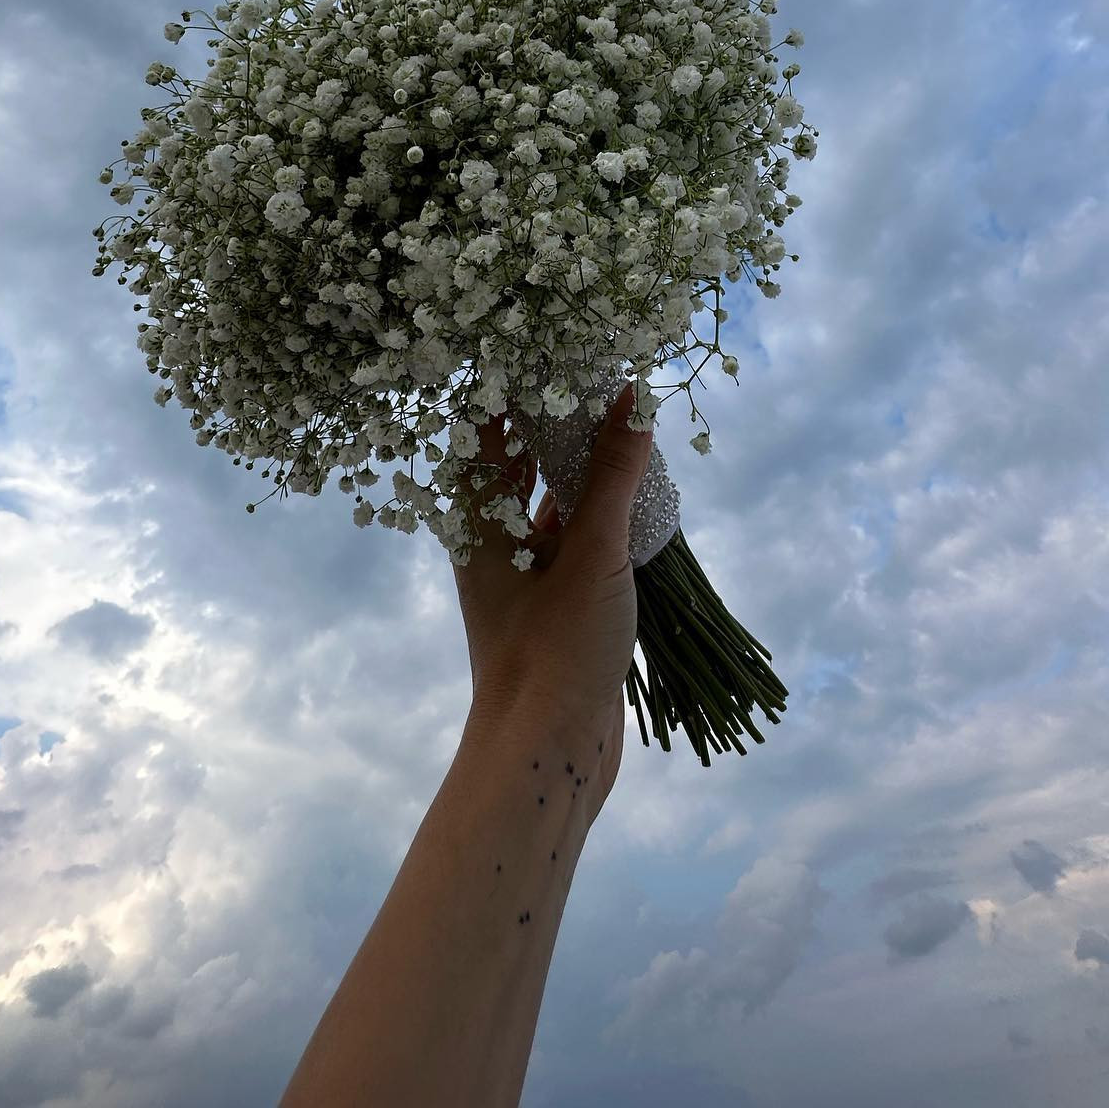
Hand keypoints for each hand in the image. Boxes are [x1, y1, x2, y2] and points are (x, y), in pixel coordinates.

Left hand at [450, 383, 652, 809]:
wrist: (547, 756)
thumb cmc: (554, 650)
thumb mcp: (591, 554)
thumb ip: (612, 476)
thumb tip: (633, 400)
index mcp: (476, 526)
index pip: (478, 438)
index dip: (503, 393)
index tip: (541, 352)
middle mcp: (491, 547)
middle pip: (511, 469)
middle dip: (548, 426)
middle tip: (591, 380)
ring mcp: (524, 581)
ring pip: (544, 508)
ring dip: (576, 471)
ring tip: (617, 427)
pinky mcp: (556, 612)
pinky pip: (570, 546)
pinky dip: (596, 518)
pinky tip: (630, 501)